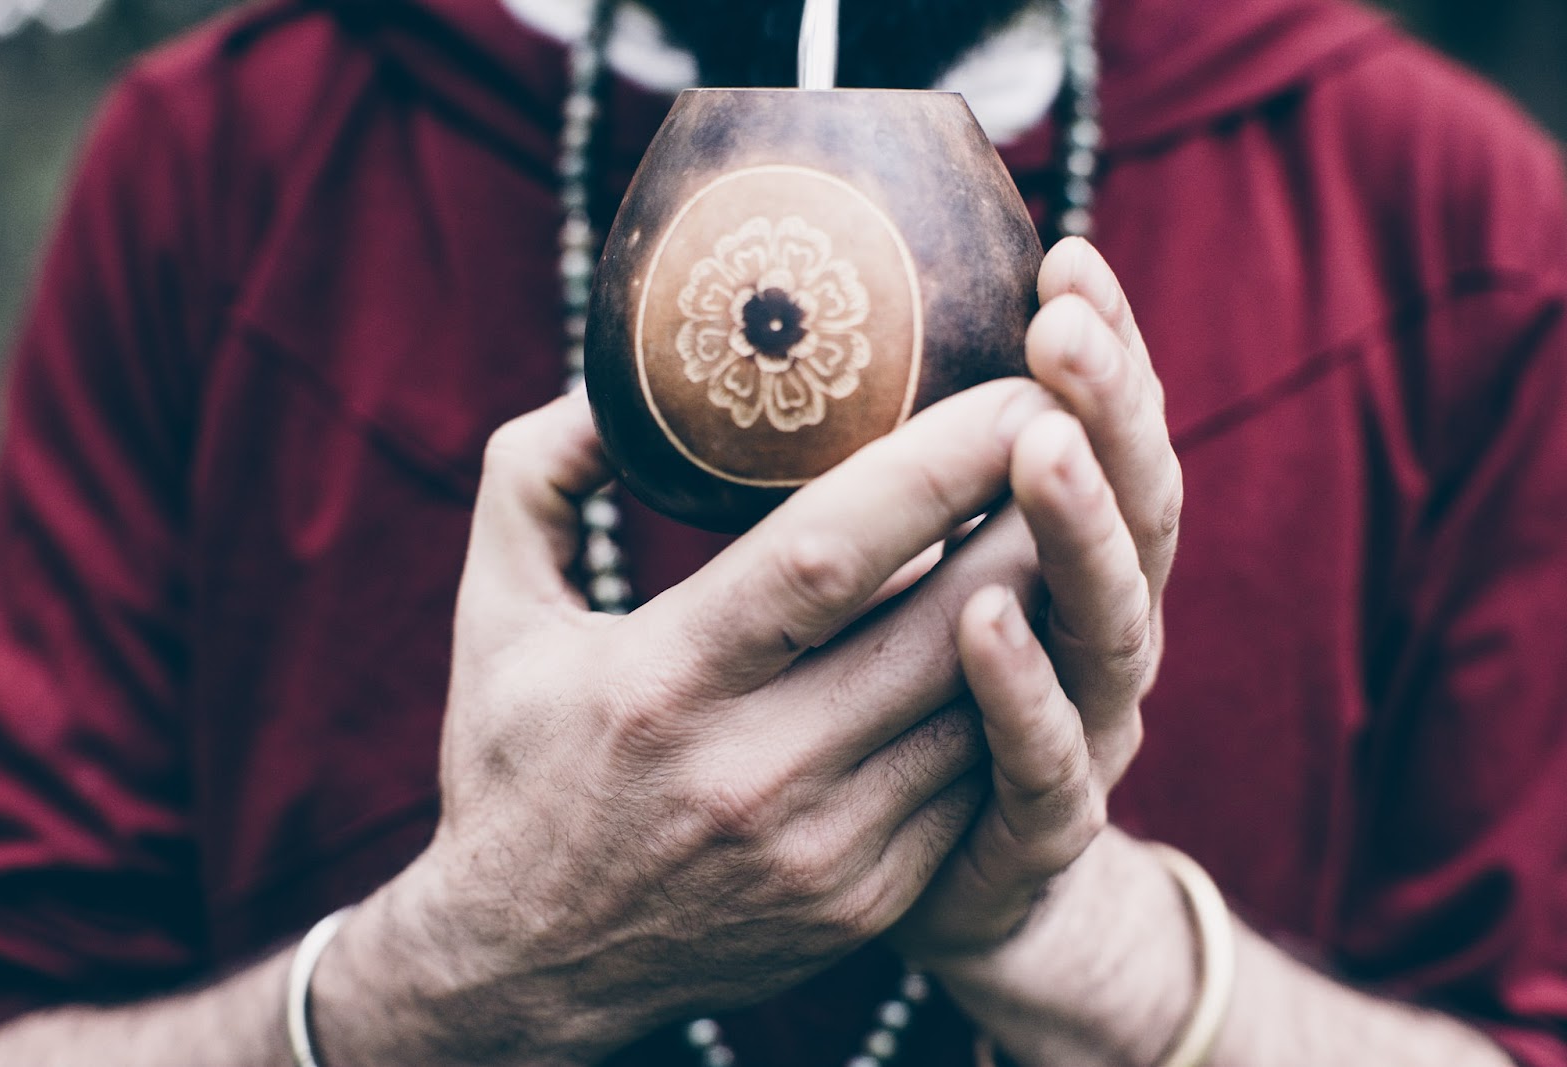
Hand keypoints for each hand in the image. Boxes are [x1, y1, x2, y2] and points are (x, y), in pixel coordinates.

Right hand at [314, 377, 1064, 1064]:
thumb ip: (535, 475)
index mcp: (664, 683)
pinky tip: (1025, 629)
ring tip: (1071, 514)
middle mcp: (757, 773)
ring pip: (982, 705)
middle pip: (947, 628)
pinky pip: (971, 776)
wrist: (527, 966)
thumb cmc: (514, 767)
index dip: (938, 464)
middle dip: (1033, 517)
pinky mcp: (868, 898)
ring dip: (1040, 605)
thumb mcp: (492, 612)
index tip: (1011, 387)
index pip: (831, 553)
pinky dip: (1009, 696)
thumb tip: (619, 386)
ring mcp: (826, 849)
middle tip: (1080, 427)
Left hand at [891, 237, 1182, 961]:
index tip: (1060, 257)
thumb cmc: (888, 720)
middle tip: (1067, 318)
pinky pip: (1045, 756)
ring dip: (1078, 526)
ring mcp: (1082, 730)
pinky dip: (1022, 686)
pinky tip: (984, 616)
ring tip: (1041, 438)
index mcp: (1057, 563)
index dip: (1100, 355)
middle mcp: (1089, 634)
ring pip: (1107, 619)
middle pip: (1130, 508)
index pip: (1096, 438)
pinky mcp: (1040, 827)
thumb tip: (729, 370)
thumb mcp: (893, 590)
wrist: (947, 904)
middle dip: (1107, 409)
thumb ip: (854, 492)